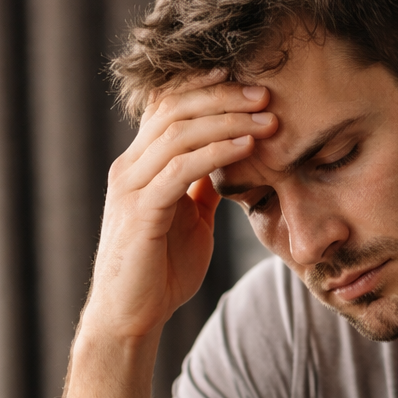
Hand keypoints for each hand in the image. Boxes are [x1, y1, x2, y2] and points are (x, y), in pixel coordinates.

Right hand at [82, 71, 278, 340]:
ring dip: (228, 120)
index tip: (248, 80)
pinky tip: (247, 147)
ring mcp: (132, 187)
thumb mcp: (190, 220)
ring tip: (267, 117)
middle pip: (174, 109)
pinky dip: (216, 153)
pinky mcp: (141, 212)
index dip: (205, 86)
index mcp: (141, 165)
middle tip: (265, 93)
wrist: (131, 317)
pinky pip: (181, 169)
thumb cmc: (161, 271)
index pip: (168, 106)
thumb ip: (202, 187)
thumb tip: (229, 161)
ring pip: (178, 132)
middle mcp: (130, 167)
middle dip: (223, 96)